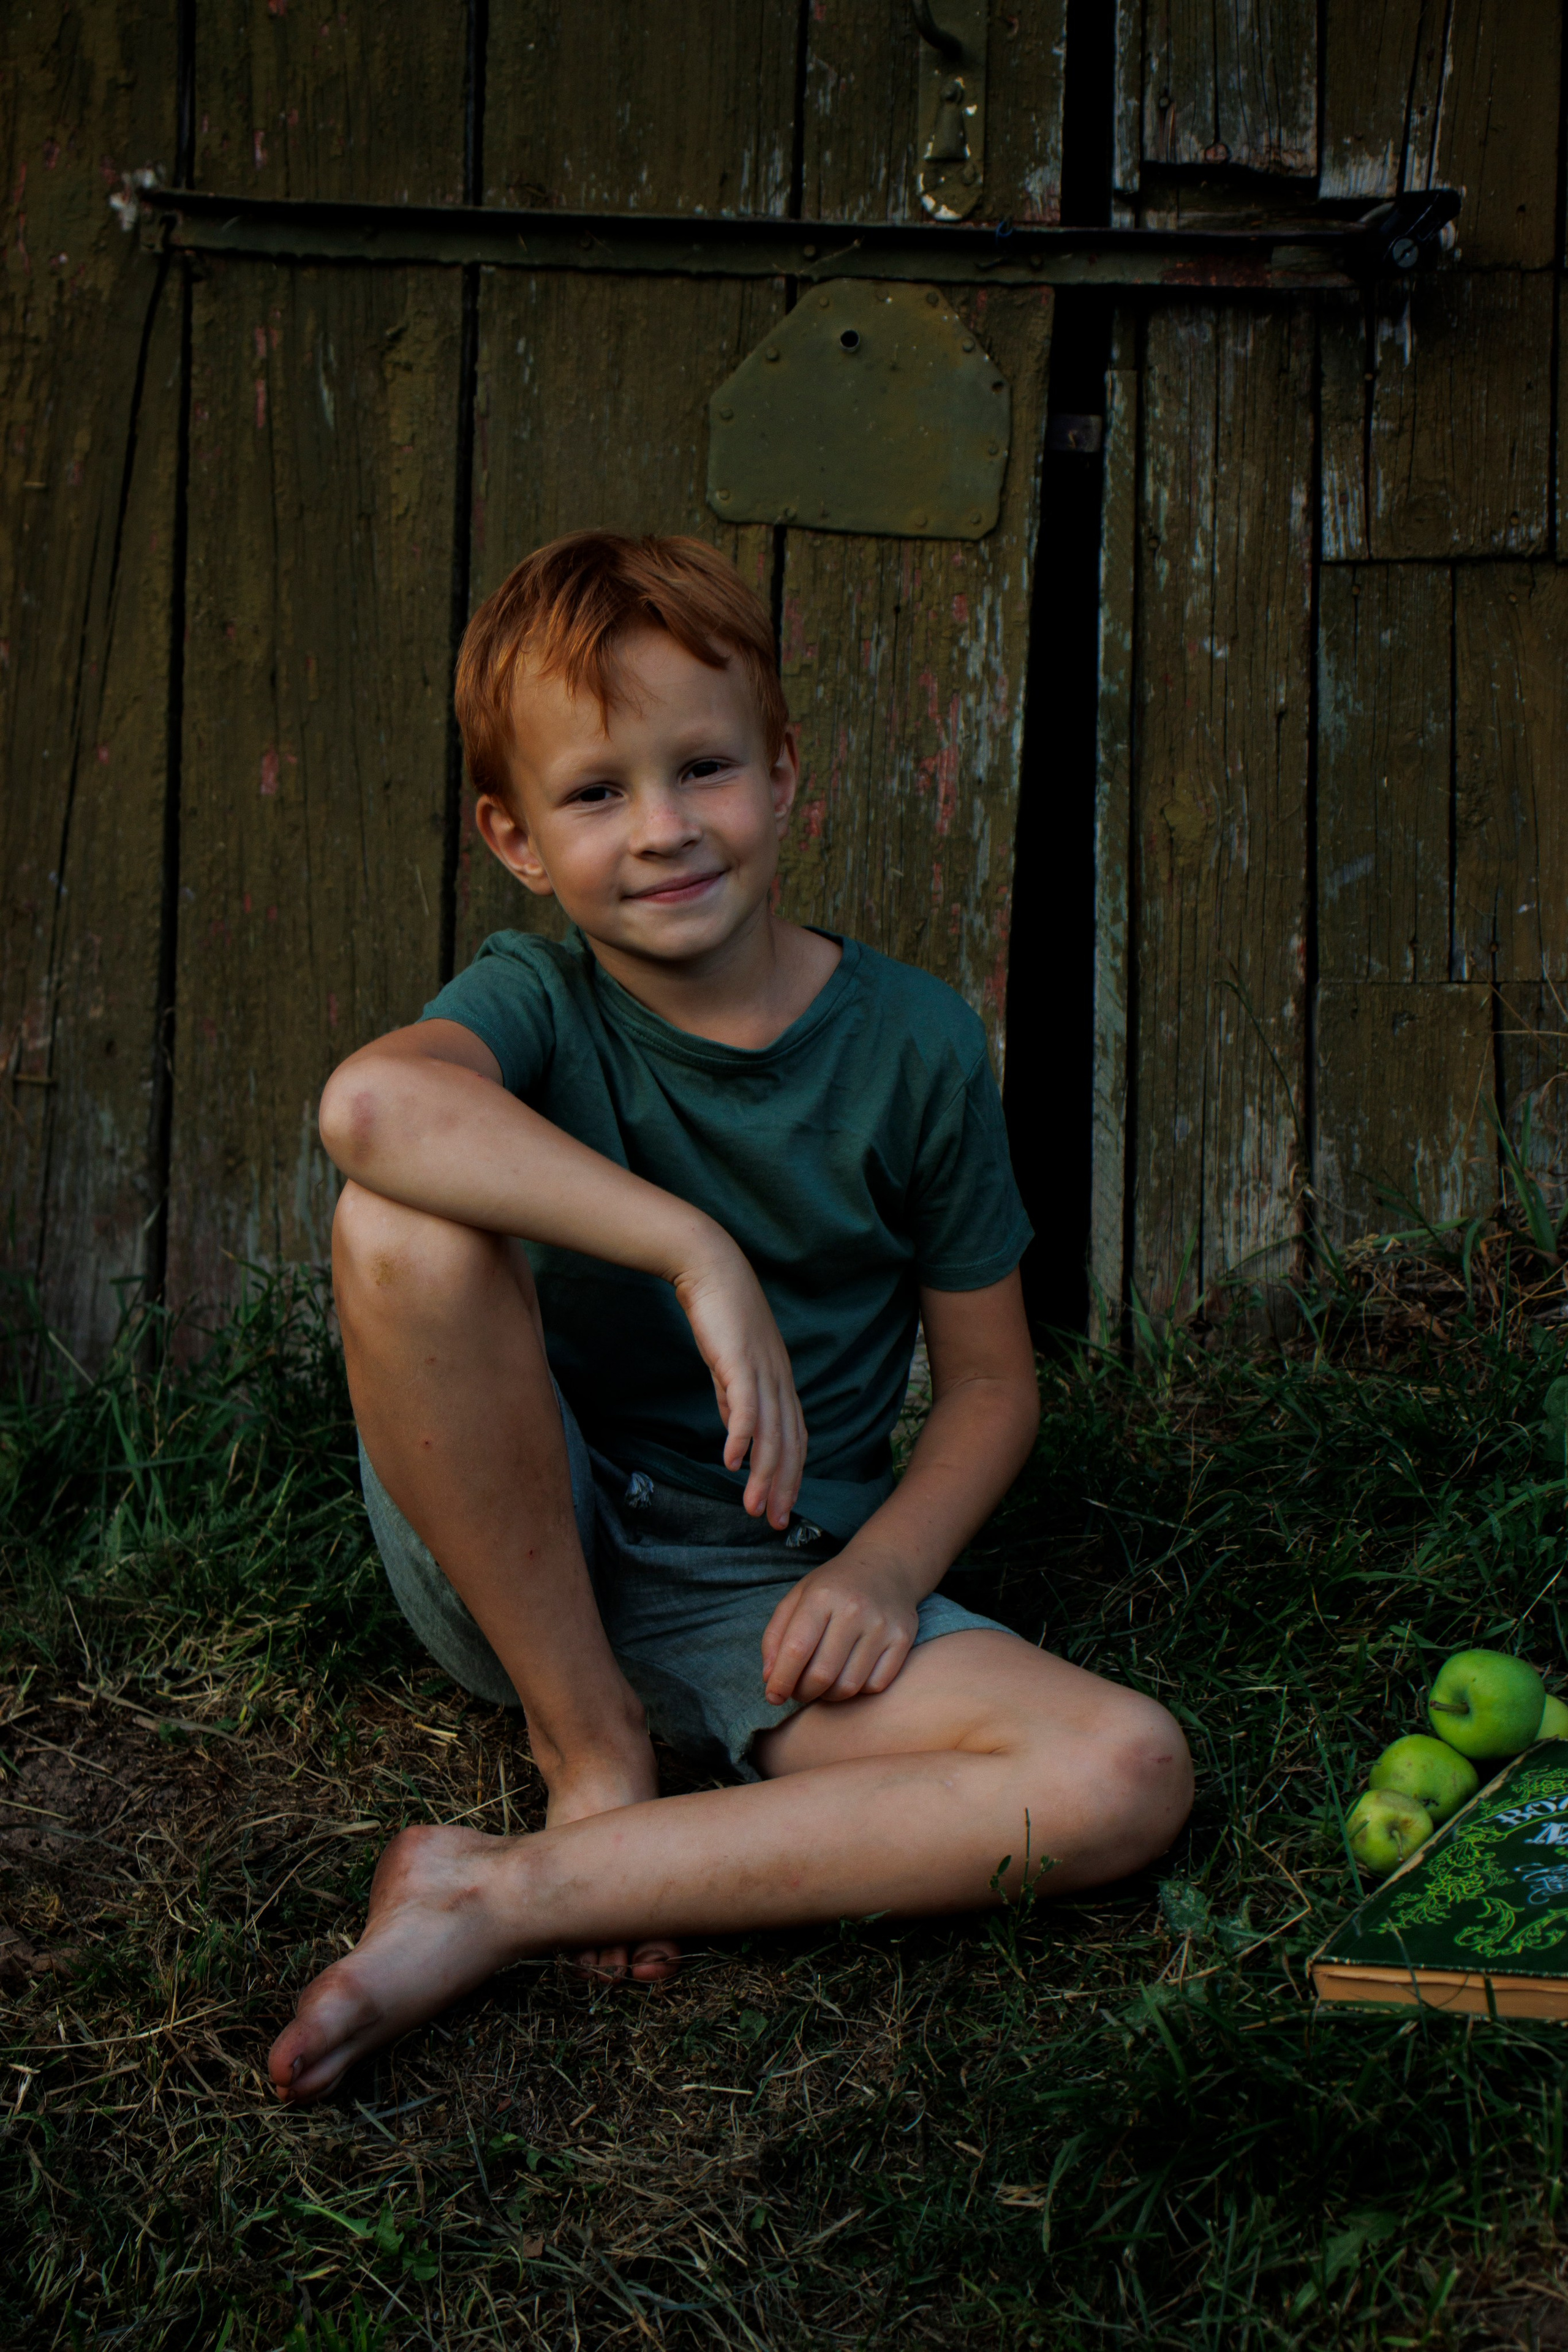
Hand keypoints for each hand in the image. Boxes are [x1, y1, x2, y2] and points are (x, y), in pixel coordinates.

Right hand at [671, 1236, 805, 1528]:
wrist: (710, 1267)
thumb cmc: (719, 1314)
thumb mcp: (730, 1366)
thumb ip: (735, 1400)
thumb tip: (737, 1438)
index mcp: (780, 1381)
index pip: (794, 1438)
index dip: (791, 1475)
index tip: (782, 1508)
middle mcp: (779, 1379)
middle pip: (789, 1443)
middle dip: (784, 1486)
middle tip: (776, 1522)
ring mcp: (762, 1370)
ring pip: (770, 1432)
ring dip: (765, 1474)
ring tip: (754, 1506)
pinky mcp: (739, 1360)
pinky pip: (744, 1406)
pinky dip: (742, 1437)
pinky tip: (733, 1463)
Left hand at [760, 1552, 920, 1705]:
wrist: (885, 1566)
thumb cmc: (833, 1587)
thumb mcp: (797, 1597)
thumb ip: (776, 1636)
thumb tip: (770, 1679)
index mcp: (821, 1596)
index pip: (796, 1650)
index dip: (781, 1681)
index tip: (773, 1696)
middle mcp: (854, 1609)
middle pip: (822, 1675)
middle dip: (803, 1692)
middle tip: (798, 1690)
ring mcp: (881, 1625)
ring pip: (849, 1686)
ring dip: (829, 1695)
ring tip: (823, 1682)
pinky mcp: (902, 1639)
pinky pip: (875, 1685)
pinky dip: (858, 1690)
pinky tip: (850, 1673)